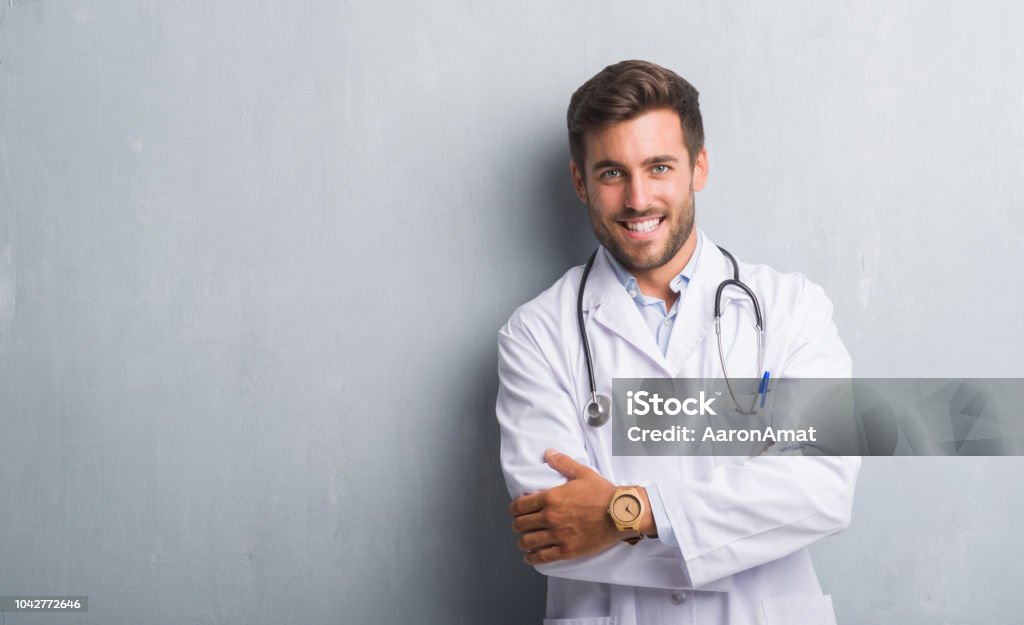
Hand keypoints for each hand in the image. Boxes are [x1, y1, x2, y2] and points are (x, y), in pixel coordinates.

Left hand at [507, 449, 619, 564]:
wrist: (621, 513)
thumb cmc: (603, 493)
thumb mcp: (582, 473)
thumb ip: (562, 463)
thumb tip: (548, 453)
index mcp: (551, 498)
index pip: (520, 506)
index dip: (514, 509)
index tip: (515, 511)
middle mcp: (550, 517)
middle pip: (521, 524)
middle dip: (517, 525)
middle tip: (519, 525)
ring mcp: (558, 535)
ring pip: (528, 542)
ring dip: (522, 542)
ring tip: (524, 541)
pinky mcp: (567, 550)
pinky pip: (542, 557)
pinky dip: (532, 558)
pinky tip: (530, 557)